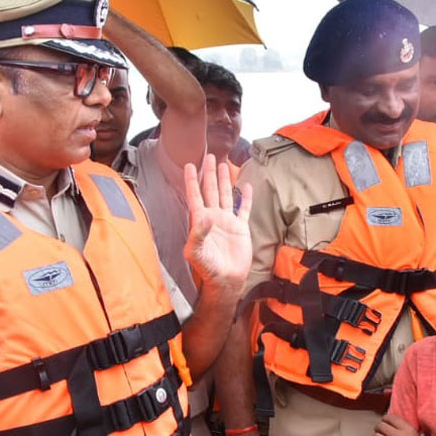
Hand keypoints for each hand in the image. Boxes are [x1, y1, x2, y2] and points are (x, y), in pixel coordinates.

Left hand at [184, 157, 252, 293]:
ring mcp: (227, 221)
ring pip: (225, 195)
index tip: (189, 165)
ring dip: (224, 180)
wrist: (226, 279)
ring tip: (222, 165)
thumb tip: (205, 216)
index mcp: (200, 221)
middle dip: (208, 174)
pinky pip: (243, 209)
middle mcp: (213, 217)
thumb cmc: (207, 268)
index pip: (195, 196)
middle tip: (208, 156)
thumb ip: (198, 234)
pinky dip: (245, 197)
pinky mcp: (240, 227)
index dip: (192, 180)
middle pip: (210, 190)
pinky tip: (246, 187)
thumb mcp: (195, 252)